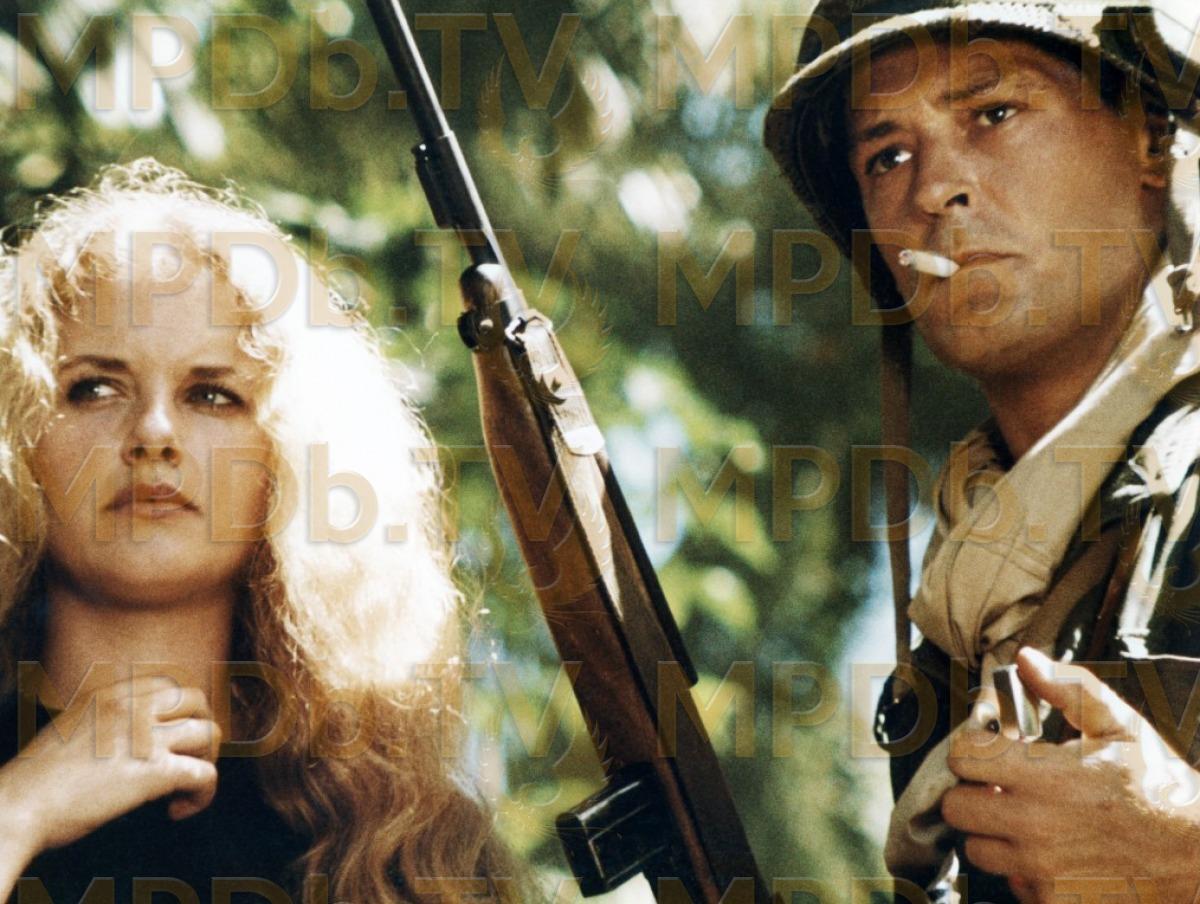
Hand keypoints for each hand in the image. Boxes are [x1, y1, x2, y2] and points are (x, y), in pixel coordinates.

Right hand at [0, 674, 221, 860]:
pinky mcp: (155, 771)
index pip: (170, 684)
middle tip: (187, 758)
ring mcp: (146, 736)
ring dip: (205, 760)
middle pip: (198, 700)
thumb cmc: (37, 778)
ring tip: (183, 787)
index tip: (171, 737)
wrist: (17, 806)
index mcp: (112, 692)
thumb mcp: (73, 726)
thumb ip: (107, 721)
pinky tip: (178, 810)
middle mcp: (133, 706)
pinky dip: (202, 794)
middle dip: (200, 728)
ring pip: (209, 734)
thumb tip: (133, 737)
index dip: (180, 711)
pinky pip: (205, 774)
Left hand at [942, 648, 1199, 903]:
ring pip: (974, 847)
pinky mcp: (1052, 900)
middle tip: (998, 785)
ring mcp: (1040, 868)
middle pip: (955, 806)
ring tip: (1020, 817)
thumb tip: (1025, 659)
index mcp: (1043, 776)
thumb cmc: (1160, 788)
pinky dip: (1018, 867)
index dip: (971, 747)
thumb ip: (1069, 688)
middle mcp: (1033, 824)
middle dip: (971, 791)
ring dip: (989, 831)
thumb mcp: (1120, 727)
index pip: (961, 756)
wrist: (1199, 858)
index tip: (989, 748)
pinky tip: (1045, 849)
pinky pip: (1010, 882)